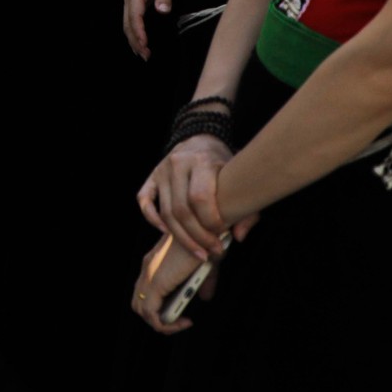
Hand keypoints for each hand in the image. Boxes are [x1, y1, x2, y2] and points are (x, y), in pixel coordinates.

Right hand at [123, 0, 181, 59]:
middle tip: (146, 56)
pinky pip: (130, 21)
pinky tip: (140, 43)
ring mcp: (130, 0)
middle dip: (135, 41)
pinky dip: (134, 33)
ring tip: (143, 54)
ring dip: (133, 40)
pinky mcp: (134, 3)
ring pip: (127, 24)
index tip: (145, 45)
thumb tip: (162, 11)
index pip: (135, 16)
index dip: (139, 32)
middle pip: (127, 23)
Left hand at [132, 233, 208, 334]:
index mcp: (154, 261)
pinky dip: (166, 324)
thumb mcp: (205, 266)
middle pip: (139, 301)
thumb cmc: (208, 242)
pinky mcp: (158, 282)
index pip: (145, 289)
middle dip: (156, 316)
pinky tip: (185, 322)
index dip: (157, 305)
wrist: (207, 228)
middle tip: (178, 319)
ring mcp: (150, 275)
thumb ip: (203, 283)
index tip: (179, 309)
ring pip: (142, 310)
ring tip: (182, 323)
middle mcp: (147, 267)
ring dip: (161, 323)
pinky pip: (152, 315)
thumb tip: (205, 298)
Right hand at [137, 135, 233, 260]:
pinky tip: (168, 233)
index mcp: (202, 160)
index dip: (210, 222)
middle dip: (197, 236)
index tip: (222, 235)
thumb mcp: (241, 180)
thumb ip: (246, 210)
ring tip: (198, 251)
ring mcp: (162, 170)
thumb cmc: (225, 166)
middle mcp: (178, 163)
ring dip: (181, 237)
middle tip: (212, 251)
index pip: (199, 197)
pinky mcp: (152, 177)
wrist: (202, 140)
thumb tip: (238, 237)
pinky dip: (153, 220)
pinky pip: (145, 201)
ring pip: (166, 211)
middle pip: (182, 209)